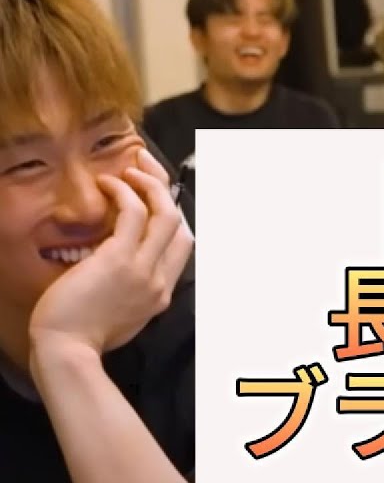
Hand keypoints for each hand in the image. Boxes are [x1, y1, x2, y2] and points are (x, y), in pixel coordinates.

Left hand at [28, 148, 193, 357]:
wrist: (66, 351)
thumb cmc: (82, 338)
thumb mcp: (121, 318)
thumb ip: (132, 293)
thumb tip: (124, 272)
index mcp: (161, 294)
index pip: (183, 245)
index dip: (173, 216)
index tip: (156, 199)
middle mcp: (160, 279)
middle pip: (181, 223)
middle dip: (167, 189)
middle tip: (148, 167)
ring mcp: (143, 269)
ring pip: (166, 214)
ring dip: (151, 183)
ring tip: (131, 168)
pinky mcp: (119, 259)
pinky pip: (134, 214)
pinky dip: (125, 193)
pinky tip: (109, 183)